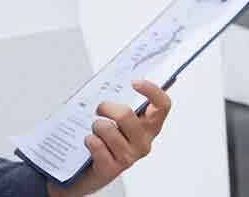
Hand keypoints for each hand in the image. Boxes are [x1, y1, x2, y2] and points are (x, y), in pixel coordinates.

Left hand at [46, 79, 173, 196]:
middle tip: (99, 110)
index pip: (162, 105)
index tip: (134, 81)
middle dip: (105, 107)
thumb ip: (121, 100)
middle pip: (126, 114)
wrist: (85, 171)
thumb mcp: (115, 118)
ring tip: (95, 132)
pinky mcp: (112, 168)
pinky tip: (90, 144)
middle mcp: (144, 142)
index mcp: (149, 126)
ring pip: (106, 127)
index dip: (152, 90)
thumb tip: (122, 76)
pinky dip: (88, 140)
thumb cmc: (102, 138)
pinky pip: (95, 143)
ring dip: (94, 126)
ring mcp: (129, 156)